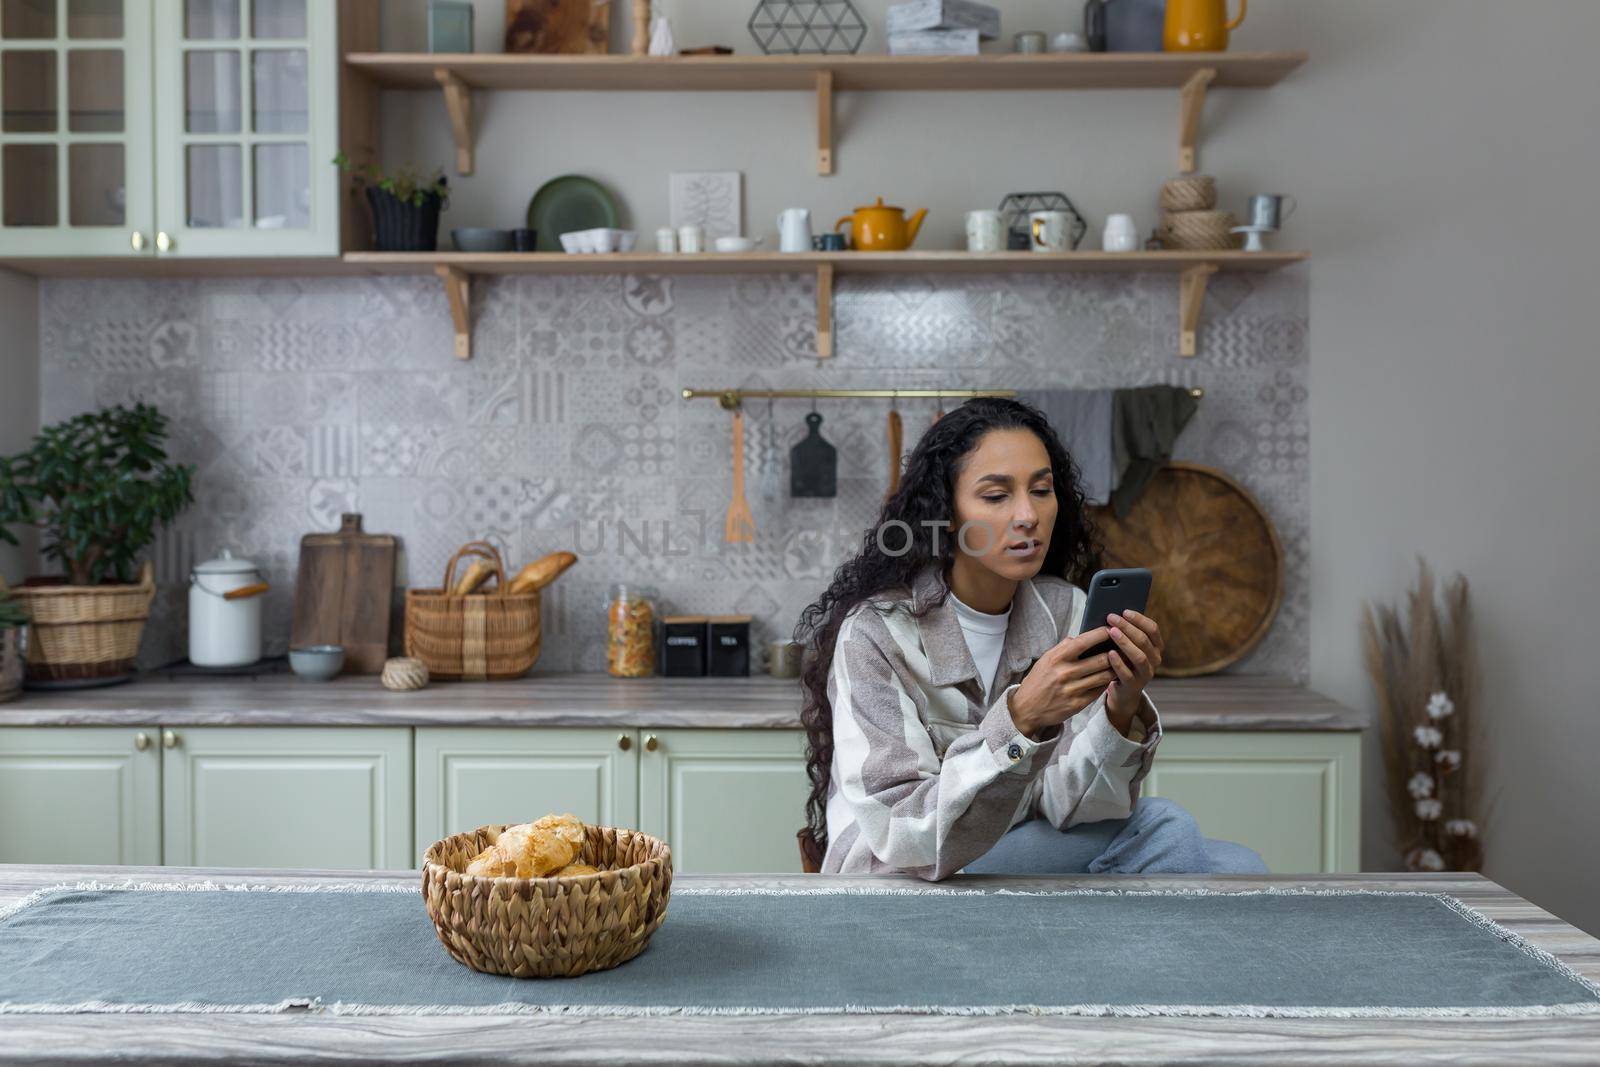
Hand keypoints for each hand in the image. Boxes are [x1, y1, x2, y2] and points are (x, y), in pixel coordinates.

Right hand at [1006, 626, 1118, 740]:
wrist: (1026, 709)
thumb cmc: (1038, 681)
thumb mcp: (1045, 660)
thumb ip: (1063, 648)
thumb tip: (1079, 637)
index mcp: (1057, 658)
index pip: (1084, 642)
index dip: (1100, 634)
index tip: (1112, 629)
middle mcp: (1065, 673)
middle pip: (1100, 660)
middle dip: (1115, 653)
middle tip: (1125, 648)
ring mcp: (1072, 690)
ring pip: (1103, 676)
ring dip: (1115, 669)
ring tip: (1123, 663)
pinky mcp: (1077, 704)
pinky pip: (1098, 691)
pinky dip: (1106, 683)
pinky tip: (1110, 678)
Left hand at [1103, 609, 1162, 730]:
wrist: (1123, 690)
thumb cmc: (1123, 661)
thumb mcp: (1127, 646)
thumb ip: (1125, 633)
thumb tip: (1112, 614)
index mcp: (1156, 647)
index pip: (1153, 629)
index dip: (1139, 619)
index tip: (1124, 611)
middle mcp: (1155, 660)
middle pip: (1144, 640)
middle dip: (1127, 627)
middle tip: (1112, 618)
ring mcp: (1146, 674)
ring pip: (1139, 656)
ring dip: (1124, 642)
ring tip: (1111, 632)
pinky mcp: (1134, 686)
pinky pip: (1127, 674)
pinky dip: (1118, 663)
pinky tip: (1109, 653)